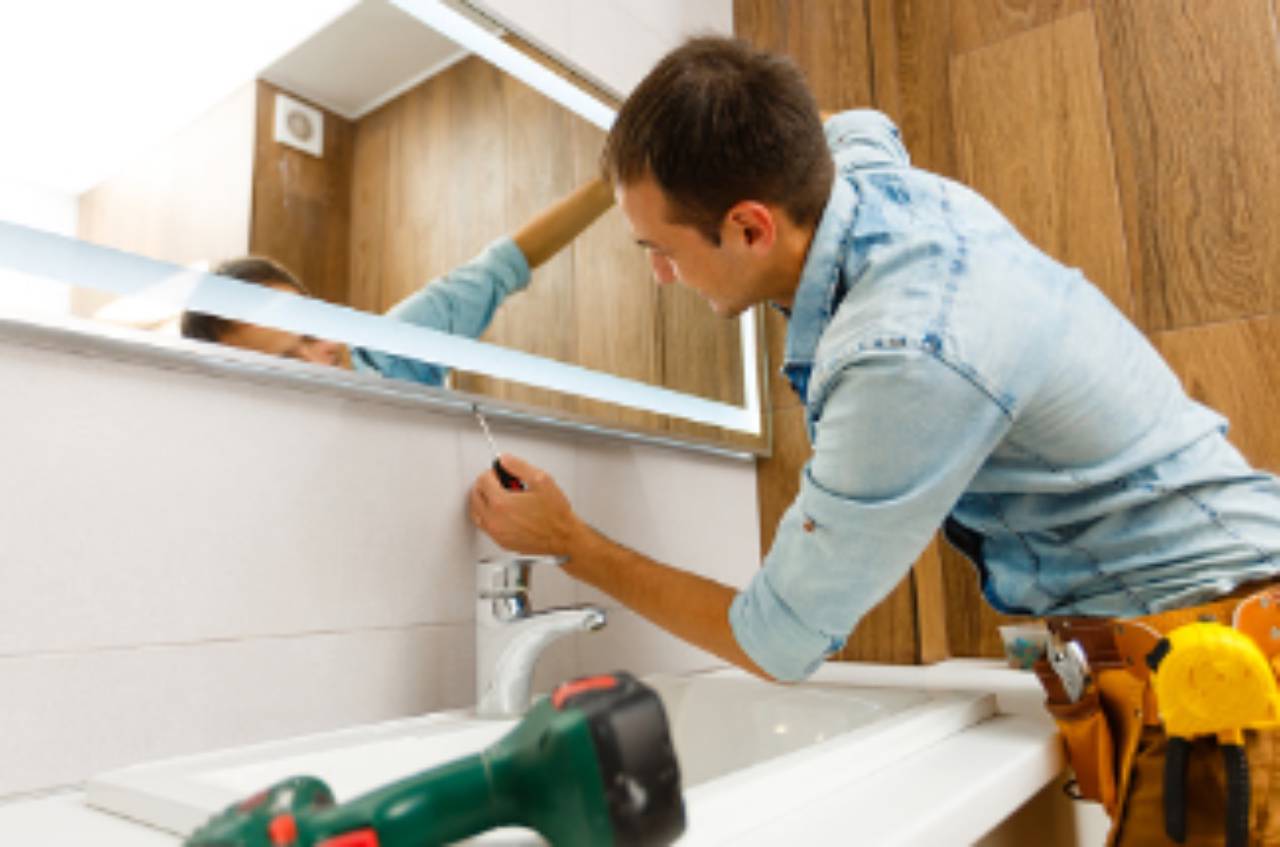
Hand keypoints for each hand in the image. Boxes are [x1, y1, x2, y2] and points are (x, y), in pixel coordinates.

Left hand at [468, 454, 585, 555]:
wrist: (563, 538)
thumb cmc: (555, 514)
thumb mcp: (541, 480)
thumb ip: (519, 466)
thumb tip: (505, 460)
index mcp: (501, 503)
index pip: (483, 480)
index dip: (492, 472)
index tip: (499, 472)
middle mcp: (495, 520)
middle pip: (475, 495)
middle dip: (485, 485)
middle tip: (497, 481)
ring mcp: (497, 533)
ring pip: (476, 512)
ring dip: (483, 501)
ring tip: (497, 495)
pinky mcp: (501, 542)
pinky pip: (485, 526)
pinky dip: (488, 516)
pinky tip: (502, 511)